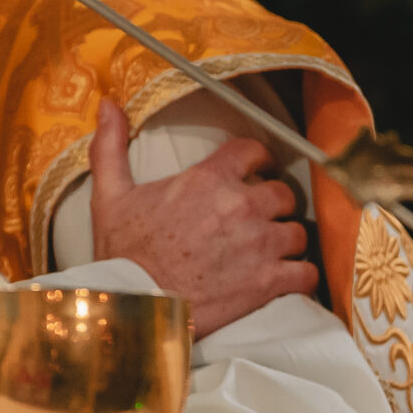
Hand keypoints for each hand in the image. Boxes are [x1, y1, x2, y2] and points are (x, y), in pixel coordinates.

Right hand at [88, 97, 317, 335]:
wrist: (137, 307)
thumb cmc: (123, 255)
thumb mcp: (110, 196)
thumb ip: (111, 147)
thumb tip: (107, 105)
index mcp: (208, 180)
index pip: (252, 152)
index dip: (257, 161)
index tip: (256, 171)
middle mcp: (241, 205)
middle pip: (282, 194)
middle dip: (273, 206)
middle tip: (259, 219)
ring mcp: (259, 244)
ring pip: (296, 233)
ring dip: (286, 242)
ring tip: (270, 252)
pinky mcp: (268, 281)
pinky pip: (305, 273)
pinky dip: (299, 277)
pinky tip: (286, 280)